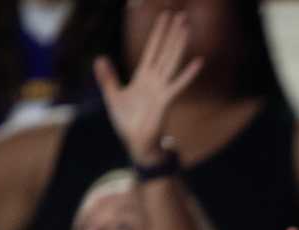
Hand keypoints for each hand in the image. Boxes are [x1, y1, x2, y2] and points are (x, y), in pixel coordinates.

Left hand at [93, 10, 200, 165]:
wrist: (136, 144)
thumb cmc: (128, 123)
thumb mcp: (112, 96)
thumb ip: (107, 77)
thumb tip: (99, 58)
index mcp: (143, 77)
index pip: (152, 50)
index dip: (158, 33)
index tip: (165, 17)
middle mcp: (155, 80)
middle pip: (165, 51)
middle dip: (172, 33)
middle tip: (181, 15)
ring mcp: (162, 89)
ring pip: (172, 62)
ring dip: (179, 45)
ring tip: (187, 28)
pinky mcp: (165, 101)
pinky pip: (178, 85)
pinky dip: (188, 74)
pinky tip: (198, 62)